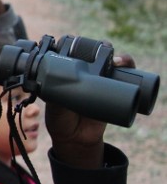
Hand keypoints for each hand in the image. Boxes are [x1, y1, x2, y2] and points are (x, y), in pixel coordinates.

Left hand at [45, 50, 135, 168]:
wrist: (76, 138)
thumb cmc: (60, 119)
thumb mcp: (55, 106)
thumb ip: (56, 95)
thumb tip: (59, 84)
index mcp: (67, 73)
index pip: (74, 52)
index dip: (78, 45)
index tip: (81, 44)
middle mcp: (85, 73)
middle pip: (96, 54)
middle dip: (102, 47)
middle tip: (104, 49)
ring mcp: (101, 81)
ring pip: (112, 62)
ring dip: (118, 56)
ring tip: (117, 60)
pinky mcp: (115, 91)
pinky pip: (125, 77)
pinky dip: (129, 69)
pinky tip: (126, 66)